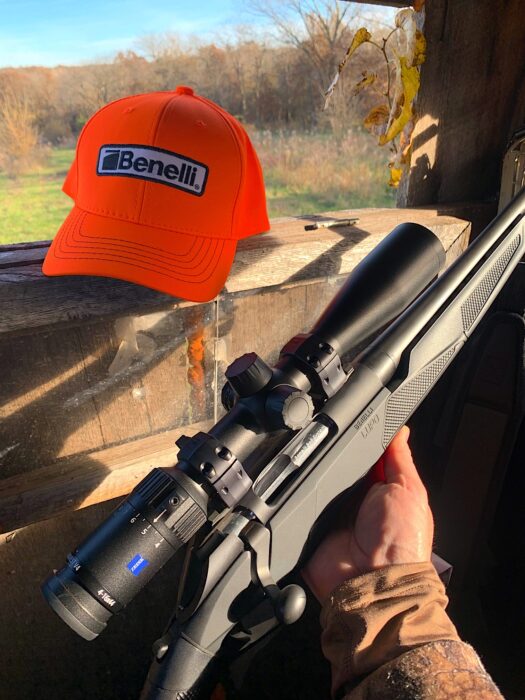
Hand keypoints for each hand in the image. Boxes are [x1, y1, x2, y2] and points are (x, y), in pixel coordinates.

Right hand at [302, 426, 433, 602]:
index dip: (359, 442)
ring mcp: (330, 517)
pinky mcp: (310, 530)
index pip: (363, 458)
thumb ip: (400, 459)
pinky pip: (298, 507)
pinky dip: (299, 497)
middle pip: (336, 468)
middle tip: (333, 447)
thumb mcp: (410, 491)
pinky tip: (305, 490)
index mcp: (379, 492)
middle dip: (334, 458)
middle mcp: (353, 503)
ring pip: (315, 484)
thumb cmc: (403, 544)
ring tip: (321, 473)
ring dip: (316, 478)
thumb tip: (401, 429)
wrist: (374, 583)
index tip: (352, 422)